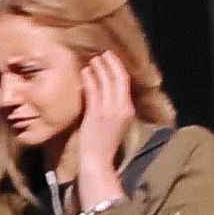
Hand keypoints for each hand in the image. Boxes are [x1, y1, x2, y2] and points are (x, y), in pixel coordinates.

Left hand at [76, 51, 134, 179]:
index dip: (118, 68)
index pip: (126, 83)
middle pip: (119, 78)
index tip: (111, 59)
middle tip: (103, 53)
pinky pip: (93, 90)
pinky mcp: (96, 113)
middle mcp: (122, 107)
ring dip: (99, 67)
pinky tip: (85, 72)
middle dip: (111, 63)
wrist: (97, 160)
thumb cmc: (102, 143)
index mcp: (129, 109)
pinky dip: (89, 78)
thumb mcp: (114, 122)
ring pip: (106, 81)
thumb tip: (104, 90)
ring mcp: (109, 110)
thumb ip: (112, 106)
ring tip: (92, 60)